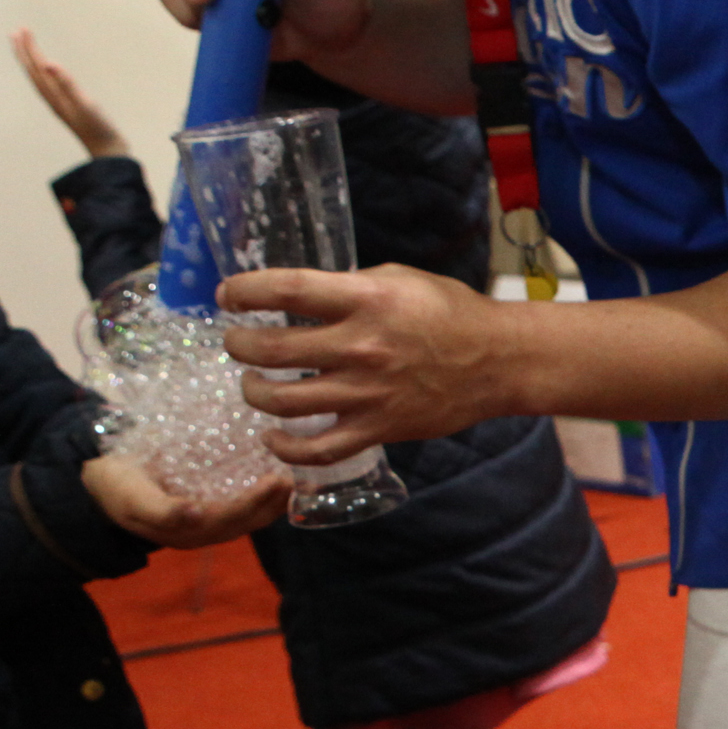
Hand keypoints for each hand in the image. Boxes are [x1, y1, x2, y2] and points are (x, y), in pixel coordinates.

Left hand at [9, 28, 129, 160]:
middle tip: (16, 32)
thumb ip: (67, 84)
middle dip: (24, 51)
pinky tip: (48, 71)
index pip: (37, 67)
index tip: (22, 30)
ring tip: (26, 47)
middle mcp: (53, 98)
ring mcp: (59, 103)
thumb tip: (49, 64)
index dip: (29, 48)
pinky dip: (44, 74)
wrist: (107, 152)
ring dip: (31, 61)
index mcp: (54, 95)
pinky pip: (49, 85)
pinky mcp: (68, 106)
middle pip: (33, 71)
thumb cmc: (99, 128)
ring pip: (38, 78)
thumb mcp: (86, 104)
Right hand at [81, 454, 290, 547]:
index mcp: (187, 532)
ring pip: (247, 516)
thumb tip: (195, 514)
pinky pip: (240, 503)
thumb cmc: (118, 489)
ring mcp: (206, 521)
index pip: (229, 519)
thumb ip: (163, 512)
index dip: (253, 503)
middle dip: (271, 502)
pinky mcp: (206, 505)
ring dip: (272, 500)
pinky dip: (261, 493)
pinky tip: (276, 477)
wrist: (99, 486)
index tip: (273, 481)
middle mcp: (202, 531)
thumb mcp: (134, 501)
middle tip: (292, 475)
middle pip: (245, 521)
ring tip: (293, 477)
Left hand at [222, 265, 525, 462]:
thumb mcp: (399, 278)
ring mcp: (368, 393)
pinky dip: (285, 448)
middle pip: (273, 350)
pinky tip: (273, 435)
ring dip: (253, 391)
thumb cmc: (452, 313)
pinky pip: (317, 450)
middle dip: (239, 344)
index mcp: (366, 299)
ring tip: (252, 383)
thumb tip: (304, 297)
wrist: (499, 361)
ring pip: (283, 402)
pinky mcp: (378, 428)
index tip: (227, 294)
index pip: (287, 290)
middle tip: (236, 341)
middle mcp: (362, 346)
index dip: (245, 291)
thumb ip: (350, 287)